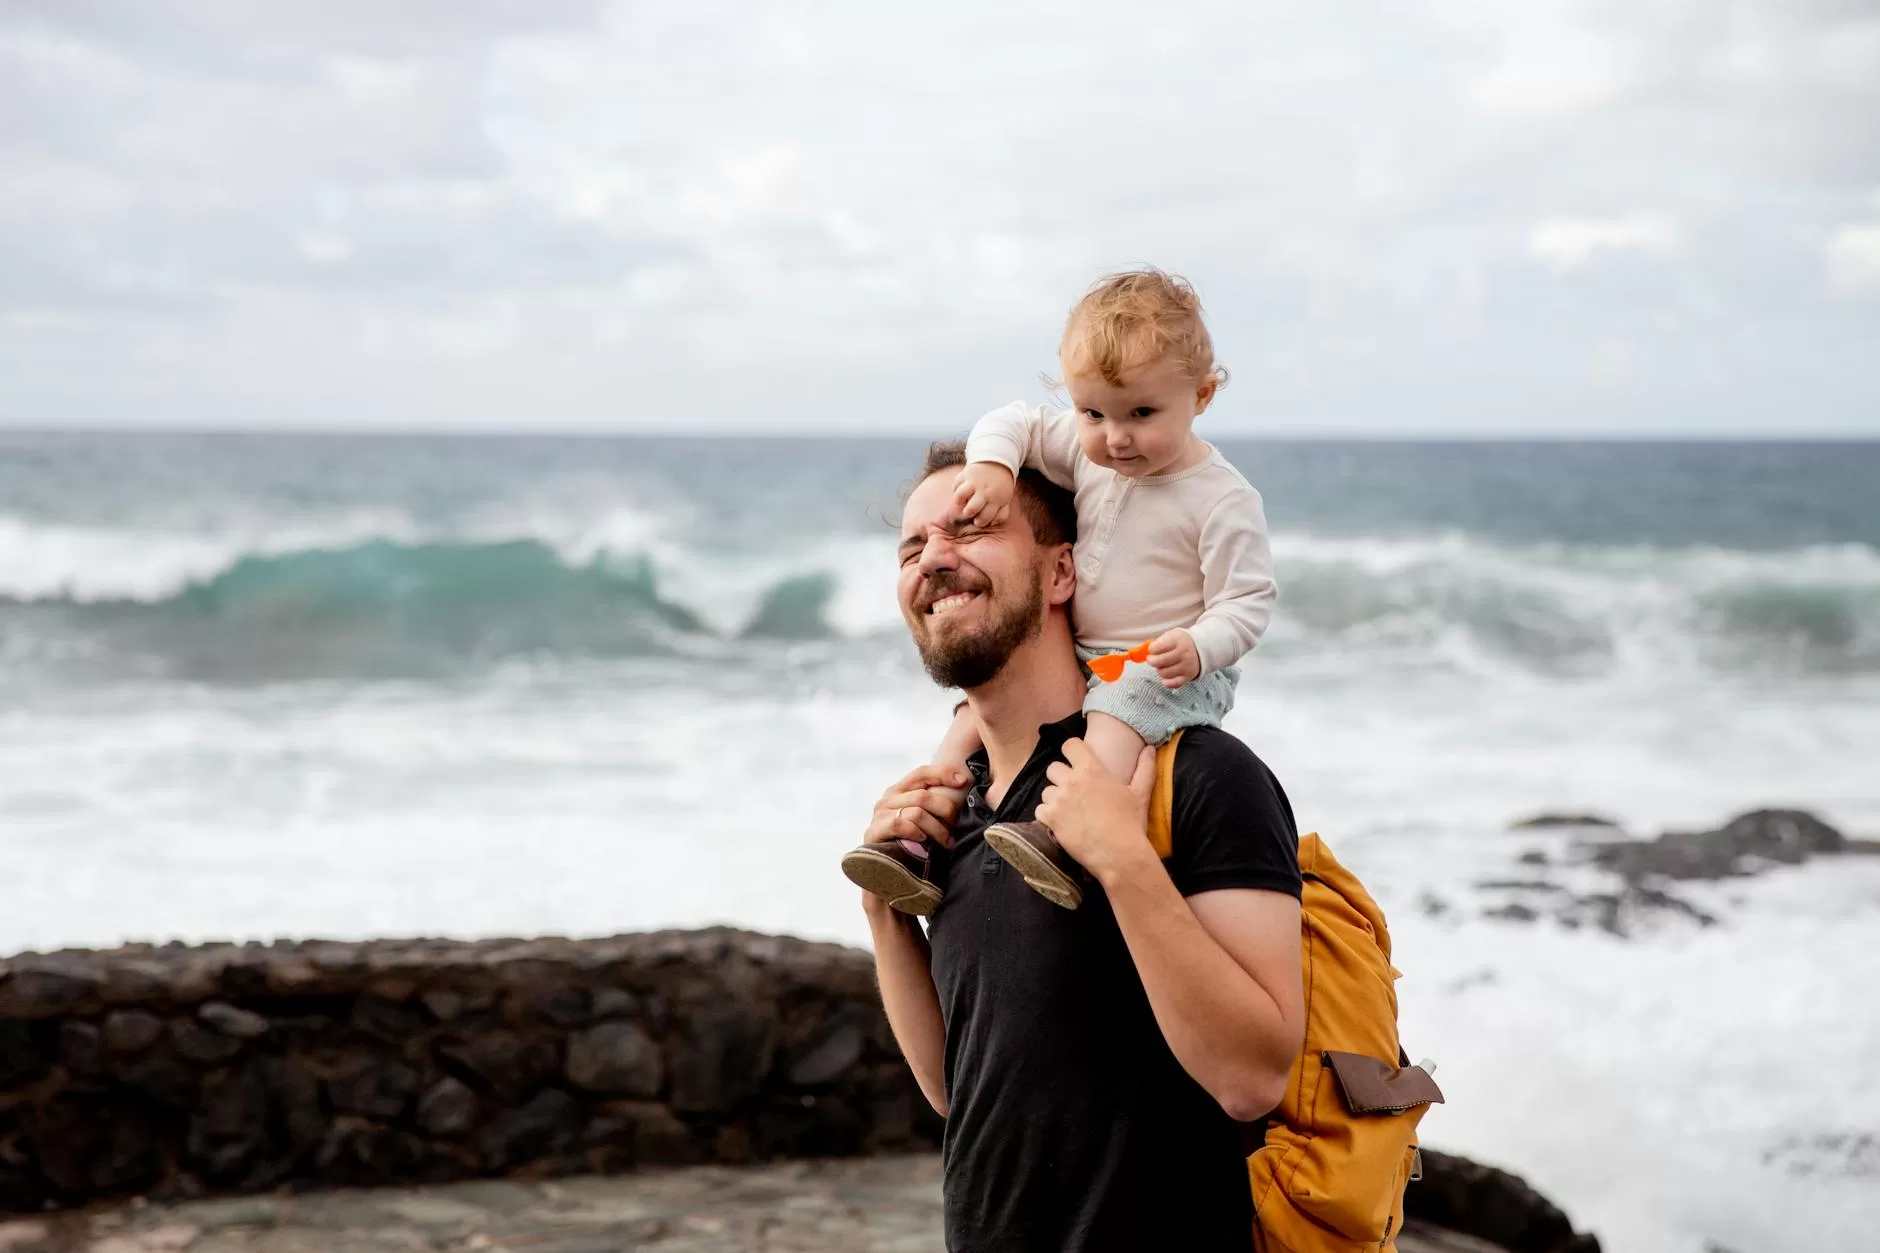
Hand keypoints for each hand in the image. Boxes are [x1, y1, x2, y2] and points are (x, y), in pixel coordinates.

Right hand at [864, 764, 968, 855]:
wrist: (880, 868)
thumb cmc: (906, 841)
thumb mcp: (918, 818)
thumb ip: (930, 805)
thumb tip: (962, 792)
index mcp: (899, 790)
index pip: (922, 772)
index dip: (943, 774)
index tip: (963, 782)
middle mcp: (888, 798)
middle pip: (924, 796)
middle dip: (946, 811)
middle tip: (955, 826)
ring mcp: (880, 814)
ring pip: (917, 813)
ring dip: (937, 829)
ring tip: (946, 841)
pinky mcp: (875, 831)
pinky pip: (901, 825)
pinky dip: (916, 833)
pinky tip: (923, 841)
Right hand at [952, 463, 1015, 525]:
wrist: (997, 463)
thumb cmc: (1000, 487)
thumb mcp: (1005, 500)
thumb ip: (1002, 514)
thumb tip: (992, 523)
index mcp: (995, 500)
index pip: (985, 517)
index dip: (980, 522)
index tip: (978, 520)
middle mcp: (984, 491)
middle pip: (971, 509)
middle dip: (969, 513)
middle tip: (969, 511)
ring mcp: (974, 482)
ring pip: (960, 495)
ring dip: (959, 501)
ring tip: (962, 501)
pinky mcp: (966, 474)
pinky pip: (955, 485)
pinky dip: (956, 488)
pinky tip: (961, 490)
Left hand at [1035, 739, 1159, 887]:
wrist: (1120, 855)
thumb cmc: (1131, 824)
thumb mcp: (1141, 794)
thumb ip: (1145, 768)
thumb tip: (1150, 749)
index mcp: (1092, 769)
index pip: (1070, 745)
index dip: (1072, 752)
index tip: (1076, 762)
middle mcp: (1072, 781)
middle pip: (1053, 768)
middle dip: (1060, 778)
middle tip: (1073, 792)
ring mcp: (1059, 800)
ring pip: (1046, 791)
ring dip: (1055, 799)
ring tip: (1069, 811)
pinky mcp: (1050, 819)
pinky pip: (1040, 810)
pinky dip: (1048, 817)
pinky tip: (1062, 824)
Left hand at [1147, 628, 1200, 688]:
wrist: (1199, 649)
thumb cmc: (1179, 643)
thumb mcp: (1170, 636)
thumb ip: (1156, 643)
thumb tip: (1142, 652)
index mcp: (1178, 641)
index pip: (1157, 647)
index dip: (1151, 650)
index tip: (1152, 650)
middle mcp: (1184, 654)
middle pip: (1160, 661)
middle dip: (1151, 661)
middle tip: (1152, 659)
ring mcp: (1186, 666)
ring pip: (1164, 673)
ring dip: (1159, 670)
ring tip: (1162, 666)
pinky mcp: (1188, 677)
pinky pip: (1172, 683)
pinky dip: (1166, 681)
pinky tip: (1167, 675)